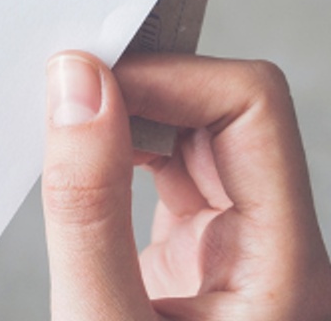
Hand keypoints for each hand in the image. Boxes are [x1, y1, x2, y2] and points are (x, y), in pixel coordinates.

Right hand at [43, 50, 330, 318]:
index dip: (168, 78)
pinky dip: (114, 150)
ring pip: (193, 134)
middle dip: (139, 85)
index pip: (252, 107)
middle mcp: (275, 247)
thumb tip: (78, 89)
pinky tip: (73, 158)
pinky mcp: (196, 257)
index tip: (87, 84)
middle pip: (224, 109)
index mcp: (286, 265)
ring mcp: (238, 251)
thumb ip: (91, 209)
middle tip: (61, 83)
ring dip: (122, 114)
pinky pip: (165, 171)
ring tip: (58, 117)